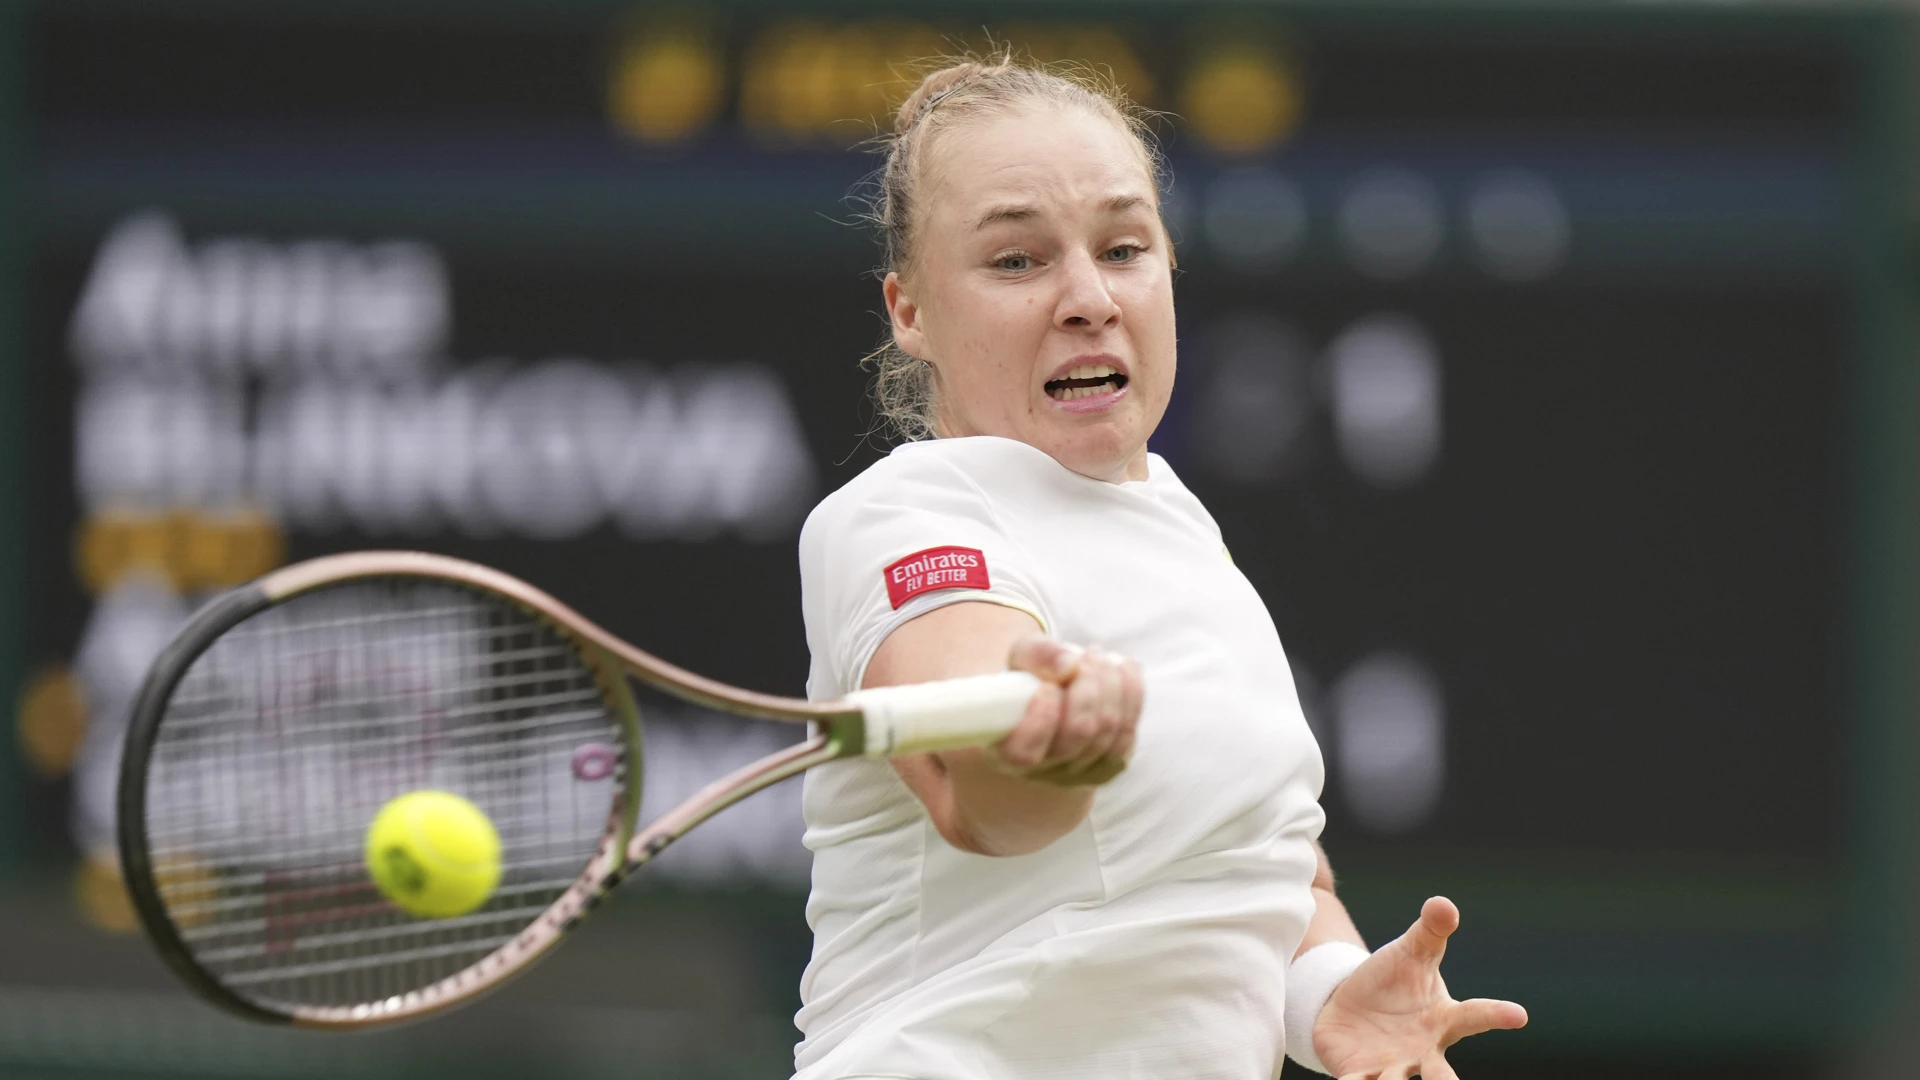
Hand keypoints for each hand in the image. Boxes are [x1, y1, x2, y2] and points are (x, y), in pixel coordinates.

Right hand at [990, 634, 1142, 785]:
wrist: (1053, 706)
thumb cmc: (1029, 685)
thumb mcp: (1021, 661)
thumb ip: (1036, 655)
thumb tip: (1069, 664)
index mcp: (1006, 754)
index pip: (1024, 754)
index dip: (1042, 718)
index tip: (1049, 685)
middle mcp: (1043, 772)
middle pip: (1077, 734)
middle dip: (1088, 687)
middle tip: (1088, 654)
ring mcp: (1079, 774)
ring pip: (1107, 731)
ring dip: (1111, 685)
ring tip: (1100, 656)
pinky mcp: (1110, 767)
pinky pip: (1127, 733)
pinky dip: (1132, 694)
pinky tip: (1124, 668)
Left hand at [1312, 897, 1526, 1079]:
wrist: (1349, 1004)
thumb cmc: (1392, 981)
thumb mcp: (1411, 952)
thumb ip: (1430, 931)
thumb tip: (1443, 904)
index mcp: (1443, 1020)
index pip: (1474, 1016)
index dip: (1496, 1015)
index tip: (1519, 1014)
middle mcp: (1422, 1052)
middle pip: (1441, 1074)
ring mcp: (1392, 1068)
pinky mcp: (1359, 1074)